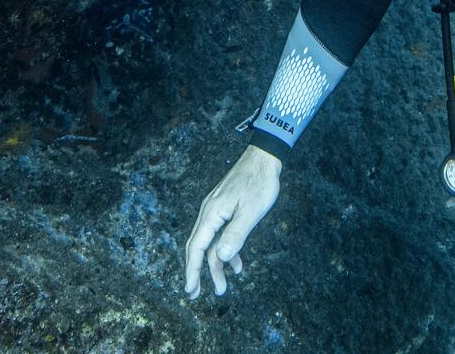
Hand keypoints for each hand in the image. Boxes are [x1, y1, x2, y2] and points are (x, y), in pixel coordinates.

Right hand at [183, 145, 281, 298]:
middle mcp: (209, 213)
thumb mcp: (251, 211)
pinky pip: (221, 235)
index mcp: (212, 214)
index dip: (192, 270)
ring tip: (222, 287)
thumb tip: (220, 258)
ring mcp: (216, 211)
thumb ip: (236, 234)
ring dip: (215, 265)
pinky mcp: (225, 210)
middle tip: (195, 295)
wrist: (263, 158)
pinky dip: (226, 251)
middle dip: (197, 272)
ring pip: (211, 243)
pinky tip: (236, 264)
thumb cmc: (259, 183)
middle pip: (198, 248)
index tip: (190, 290)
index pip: (196, 247)